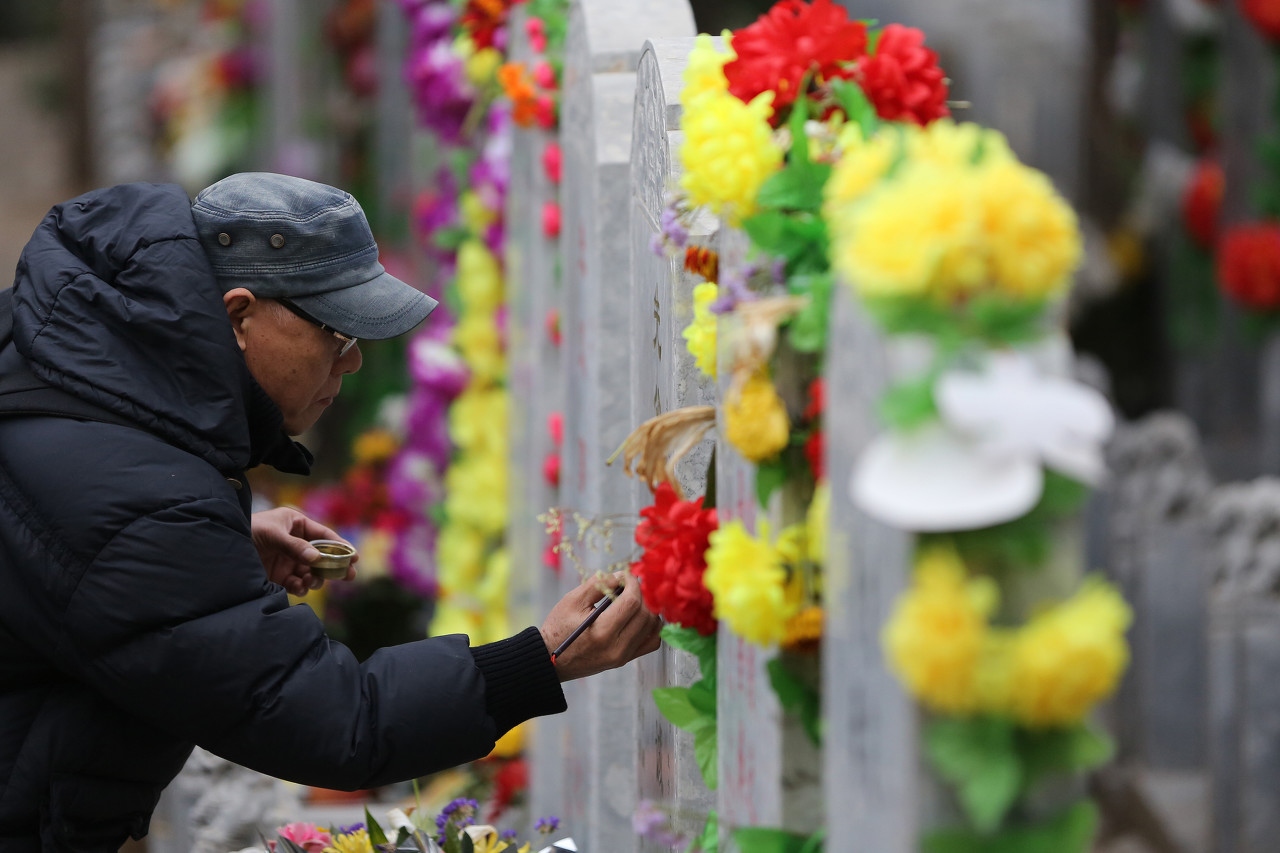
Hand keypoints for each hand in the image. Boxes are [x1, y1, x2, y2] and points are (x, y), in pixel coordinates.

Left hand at [251, 507, 357, 595]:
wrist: (221, 548)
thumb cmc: (246, 530)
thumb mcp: (272, 533)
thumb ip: (294, 546)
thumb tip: (316, 559)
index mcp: (296, 524)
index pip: (323, 535)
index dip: (340, 546)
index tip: (354, 556)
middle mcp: (295, 543)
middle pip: (322, 556)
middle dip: (335, 567)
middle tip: (349, 576)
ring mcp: (288, 560)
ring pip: (312, 572)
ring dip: (315, 578)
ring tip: (311, 582)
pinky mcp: (278, 576)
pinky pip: (297, 584)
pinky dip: (301, 587)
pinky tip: (298, 587)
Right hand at [540, 572, 661, 681]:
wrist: (552, 660)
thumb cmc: (559, 628)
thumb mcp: (572, 601)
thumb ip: (598, 585)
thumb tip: (621, 576)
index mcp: (602, 632)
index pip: (631, 602)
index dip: (632, 583)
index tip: (625, 576)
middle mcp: (616, 647)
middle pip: (645, 614)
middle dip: (641, 594)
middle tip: (629, 585)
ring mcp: (623, 656)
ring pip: (653, 627)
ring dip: (648, 608)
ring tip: (633, 599)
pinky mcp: (625, 660)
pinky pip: (652, 641)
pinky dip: (650, 626)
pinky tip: (638, 617)